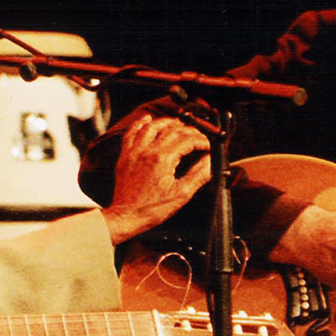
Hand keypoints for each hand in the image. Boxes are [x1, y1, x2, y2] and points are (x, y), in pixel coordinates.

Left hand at [98, 113, 213, 244]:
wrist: (127, 216)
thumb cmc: (152, 209)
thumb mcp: (181, 195)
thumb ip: (198, 175)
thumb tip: (209, 161)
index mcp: (163, 159)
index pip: (186, 140)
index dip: (200, 141)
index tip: (207, 146)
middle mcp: (148, 151)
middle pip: (171, 130)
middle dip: (188, 130)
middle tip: (197, 136)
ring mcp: (134, 152)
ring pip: (151, 127)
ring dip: (167, 122)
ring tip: (178, 124)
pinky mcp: (125, 156)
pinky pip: (131, 133)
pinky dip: (140, 124)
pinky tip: (147, 119)